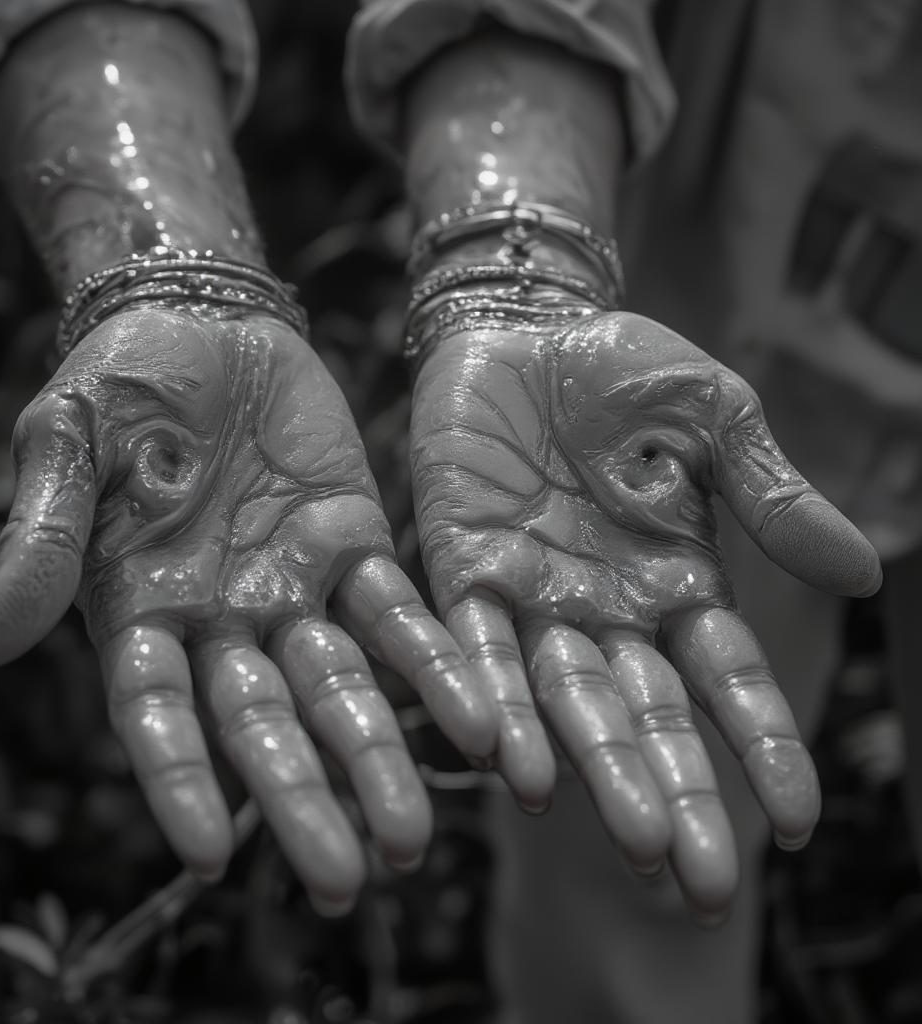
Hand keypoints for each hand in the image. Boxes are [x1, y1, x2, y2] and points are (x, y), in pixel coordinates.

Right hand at [0, 306, 496, 909]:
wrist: (203, 319)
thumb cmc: (118, 380)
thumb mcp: (64, 444)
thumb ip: (42, 542)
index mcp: (139, 607)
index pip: (157, 711)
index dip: (180, 777)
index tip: (212, 854)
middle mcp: (223, 618)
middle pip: (263, 722)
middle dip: (300, 797)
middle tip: (344, 879)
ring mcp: (295, 588)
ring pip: (339, 689)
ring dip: (376, 758)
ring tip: (413, 837)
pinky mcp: (358, 547)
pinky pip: (398, 618)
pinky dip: (433, 668)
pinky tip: (475, 721)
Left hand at [410, 307, 880, 916]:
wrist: (522, 322)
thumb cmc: (625, 365)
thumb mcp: (716, 417)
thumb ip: (770, 496)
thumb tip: (861, 574)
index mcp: (676, 579)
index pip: (725, 681)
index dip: (759, 747)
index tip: (793, 821)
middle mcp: (605, 608)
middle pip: (645, 716)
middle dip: (674, 795)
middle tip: (704, 888)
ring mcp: (532, 596)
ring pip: (563, 700)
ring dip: (591, 770)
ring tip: (625, 844)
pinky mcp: (461, 568)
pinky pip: (474, 647)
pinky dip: (492, 700)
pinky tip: (509, 762)